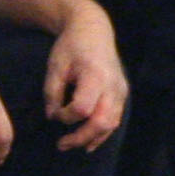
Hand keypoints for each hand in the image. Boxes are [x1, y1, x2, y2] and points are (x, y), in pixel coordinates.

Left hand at [42, 7, 127, 152]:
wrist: (93, 30)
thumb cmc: (71, 46)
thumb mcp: (56, 66)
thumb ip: (52, 93)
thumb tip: (52, 116)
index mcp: (95, 75)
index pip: (82, 108)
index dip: (65, 116)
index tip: (54, 112)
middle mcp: (112, 85)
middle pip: (102, 121)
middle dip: (81, 137)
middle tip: (61, 145)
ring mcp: (120, 90)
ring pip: (111, 124)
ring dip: (92, 139)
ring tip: (72, 145)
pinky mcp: (122, 93)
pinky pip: (115, 119)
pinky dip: (102, 133)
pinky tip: (89, 142)